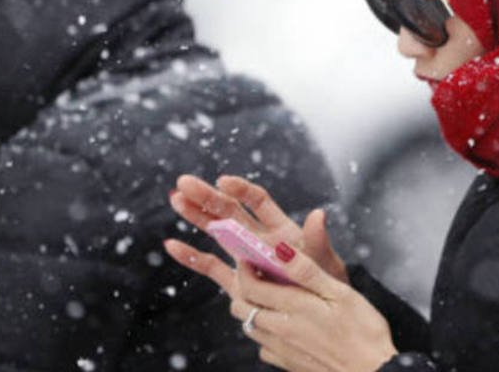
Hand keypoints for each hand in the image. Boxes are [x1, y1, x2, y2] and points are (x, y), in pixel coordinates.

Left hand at [164, 239, 395, 371]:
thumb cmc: (363, 331)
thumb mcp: (340, 293)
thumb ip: (307, 271)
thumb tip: (281, 249)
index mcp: (292, 307)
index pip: (250, 286)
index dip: (243, 269)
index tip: (247, 257)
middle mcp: (280, 329)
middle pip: (240, 307)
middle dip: (242, 288)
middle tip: (256, 275)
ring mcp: (282, 349)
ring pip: (249, 326)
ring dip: (251, 309)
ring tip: (269, 297)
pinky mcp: (288, 363)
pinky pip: (263, 346)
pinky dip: (264, 333)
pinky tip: (282, 325)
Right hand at [169, 174, 347, 283]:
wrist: (321, 316)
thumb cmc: (326, 284)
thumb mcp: (326, 262)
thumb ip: (318, 240)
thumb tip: (318, 214)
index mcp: (281, 230)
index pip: (259, 202)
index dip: (241, 190)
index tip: (222, 181)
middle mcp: (260, 239)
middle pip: (230, 211)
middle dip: (207, 196)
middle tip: (184, 182)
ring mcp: (246, 258)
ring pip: (216, 232)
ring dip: (196, 216)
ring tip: (175, 199)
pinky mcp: (237, 281)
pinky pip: (212, 268)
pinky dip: (192, 258)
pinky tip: (171, 245)